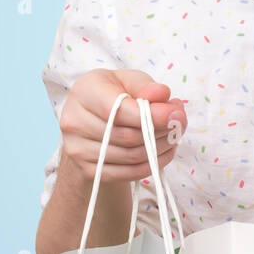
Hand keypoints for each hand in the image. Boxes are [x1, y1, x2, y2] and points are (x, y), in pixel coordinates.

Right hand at [58, 69, 187, 183]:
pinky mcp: (88, 170)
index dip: (151, 115)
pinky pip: (127, 173)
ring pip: (130, 156)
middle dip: (161, 132)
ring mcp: (77, 149)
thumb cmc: (113, 94)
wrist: (89, 120)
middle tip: (180, 125)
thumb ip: (145, 86)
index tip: (177, 116)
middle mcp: (74, 121)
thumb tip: (162, 95)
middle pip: (127, 135)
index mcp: (84, 91)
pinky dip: (151, 164)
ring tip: (173, 137)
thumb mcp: (128, 81)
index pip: (118, 109)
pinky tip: (162, 152)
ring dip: (160, 149)